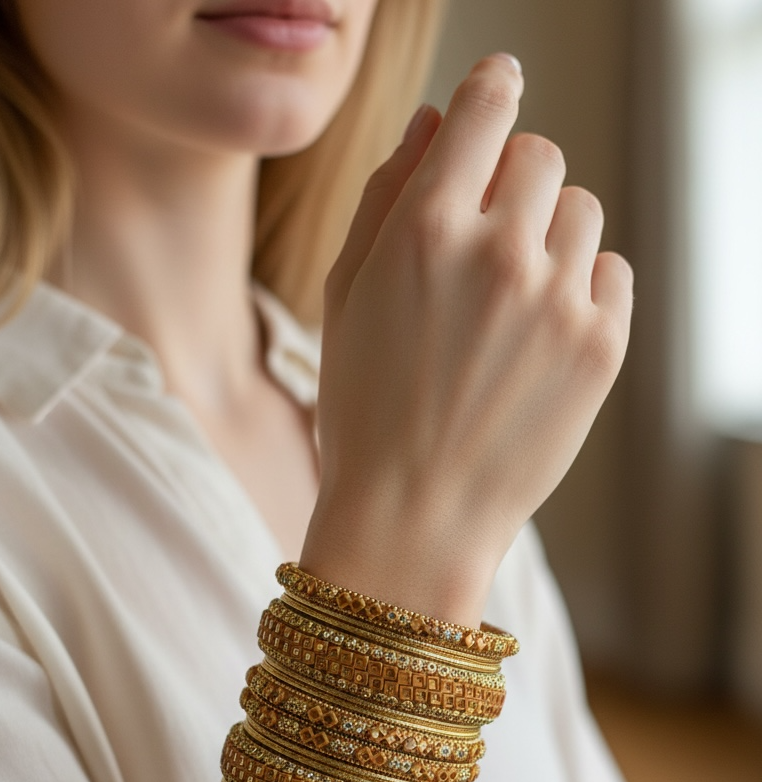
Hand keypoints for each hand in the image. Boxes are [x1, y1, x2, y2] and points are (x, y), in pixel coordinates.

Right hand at [302, 55, 632, 625]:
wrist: (414, 518)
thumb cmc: (364, 412)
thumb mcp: (345, 298)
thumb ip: (386, 196)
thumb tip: (436, 122)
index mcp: (425, 231)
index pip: (486, 109)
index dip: (493, 88)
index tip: (499, 88)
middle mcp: (500, 254)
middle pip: (540, 155)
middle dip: (512, 180)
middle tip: (485, 238)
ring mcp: (559, 302)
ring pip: (581, 211)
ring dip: (549, 235)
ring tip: (510, 301)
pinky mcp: (600, 347)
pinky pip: (612, 272)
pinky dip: (583, 287)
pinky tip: (540, 333)